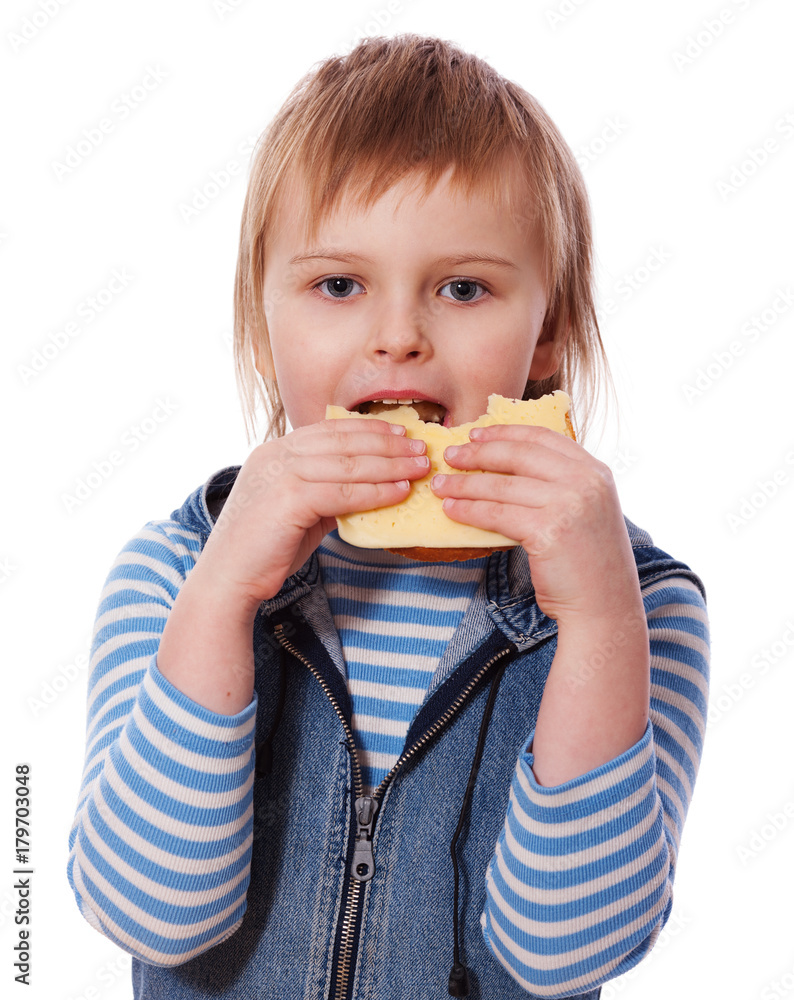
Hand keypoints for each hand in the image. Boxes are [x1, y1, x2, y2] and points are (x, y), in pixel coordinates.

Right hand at [196, 419, 430, 610]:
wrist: (229, 578)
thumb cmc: (264, 550)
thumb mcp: (298, 510)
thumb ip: (326, 492)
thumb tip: (368, 487)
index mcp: (276, 451)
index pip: (330, 430)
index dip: (369, 429)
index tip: (402, 434)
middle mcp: (276, 454)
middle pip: (344, 441)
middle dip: (388, 443)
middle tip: (422, 448)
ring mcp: (281, 473)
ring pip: (348, 463)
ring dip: (391, 465)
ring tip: (420, 467)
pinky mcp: (288, 498)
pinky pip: (344, 491)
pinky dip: (377, 490)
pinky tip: (400, 492)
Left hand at [430, 424, 641, 626]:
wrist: (604, 605)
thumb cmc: (589, 563)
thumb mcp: (586, 510)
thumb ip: (561, 485)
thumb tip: (509, 468)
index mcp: (595, 471)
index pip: (542, 437)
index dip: (505, 432)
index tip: (476, 434)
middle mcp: (585, 482)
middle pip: (519, 455)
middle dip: (478, 453)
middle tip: (451, 456)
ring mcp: (568, 504)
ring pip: (502, 486)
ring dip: (464, 484)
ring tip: (440, 486)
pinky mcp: (548, 531)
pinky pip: (496, 514)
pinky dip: (469, 510)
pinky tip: (451, 510)